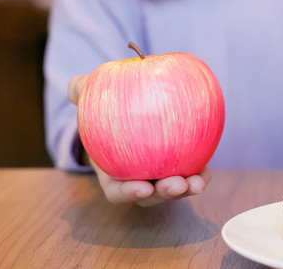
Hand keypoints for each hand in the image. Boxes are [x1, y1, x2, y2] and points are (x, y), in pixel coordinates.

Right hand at [68, 75, 212, 206]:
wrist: (127, 110)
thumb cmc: (104, 110)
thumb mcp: (90, 98)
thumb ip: (81, 91)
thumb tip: (75, 86)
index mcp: (113, 173)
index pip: (118, 191)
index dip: (129, 193)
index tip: (141, 189)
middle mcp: (137, 179)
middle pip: (151, 196)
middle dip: (164, 194)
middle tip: (177, 185)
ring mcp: (159, 176)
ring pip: (174, 190)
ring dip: (187, 189)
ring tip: (198, 182)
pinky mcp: (178, 167)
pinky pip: (190, 173)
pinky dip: (199, 174)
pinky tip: (207, 168)